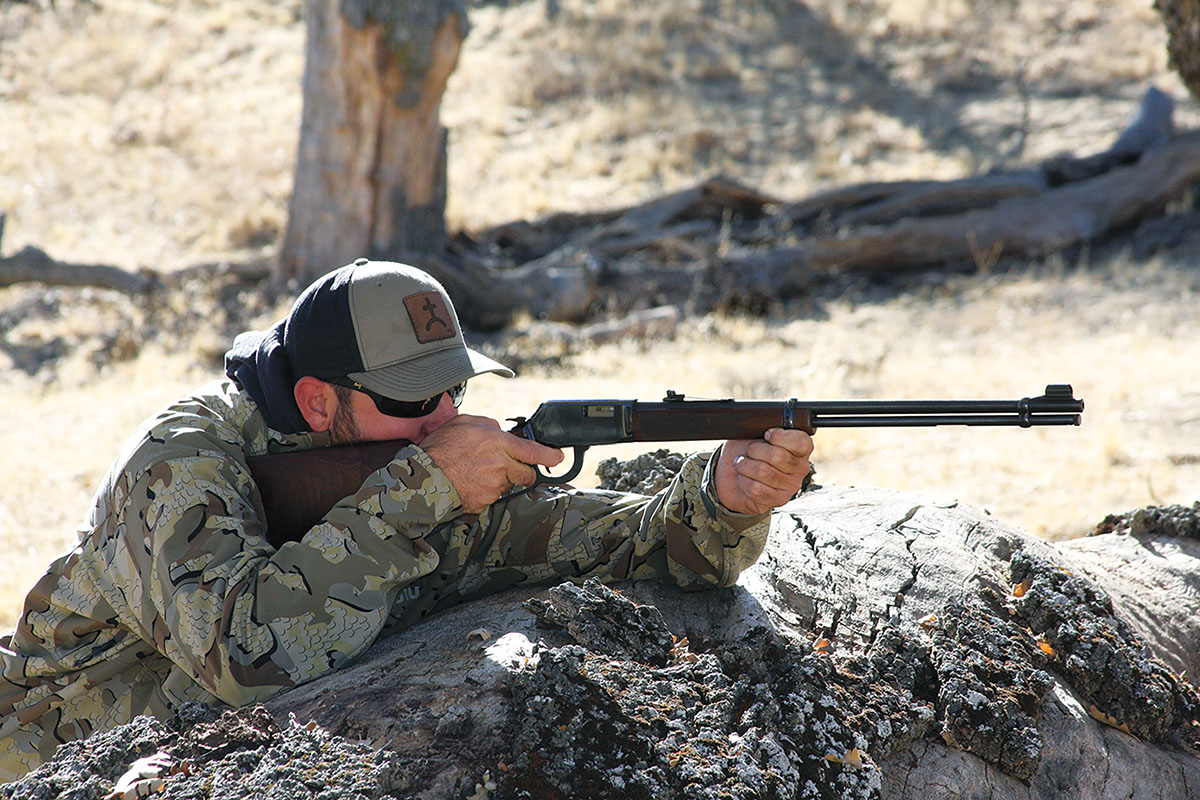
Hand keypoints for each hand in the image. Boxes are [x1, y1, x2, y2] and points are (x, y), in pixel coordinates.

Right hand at [419, 415, 564, 512]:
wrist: (423, 477)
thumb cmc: (440, 449)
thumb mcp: (465, 423)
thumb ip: (488, 425)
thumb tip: (499, 431)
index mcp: (499, 444)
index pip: (534, 451)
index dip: (550, 455)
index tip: (557, 457)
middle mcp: (500, 466)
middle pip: (526, 474)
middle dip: (520, 471)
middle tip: (504, 465)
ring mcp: (494, 487)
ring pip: (507, 486)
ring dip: (498, 480)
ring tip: (475, 472)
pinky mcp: (485, 502)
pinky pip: (491, 497)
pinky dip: (484, 491)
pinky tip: (468, 483)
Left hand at [714, 428, 813, 514]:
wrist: (732, 474)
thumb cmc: (747, 451)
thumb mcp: (755, 433)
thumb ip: (765, 428)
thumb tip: (767, 427)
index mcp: (800, 448)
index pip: (801, 442)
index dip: (779, 437)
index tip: (766, 435)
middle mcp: (800, 468)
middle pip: (778, 456)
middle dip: (755, 450)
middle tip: (749, 452)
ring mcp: (790, 486)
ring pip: (764, 472)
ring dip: (745, 466)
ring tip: (742, 464)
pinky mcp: (777, 500)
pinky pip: (756, 488)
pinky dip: (743, 481)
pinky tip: (744, 479)